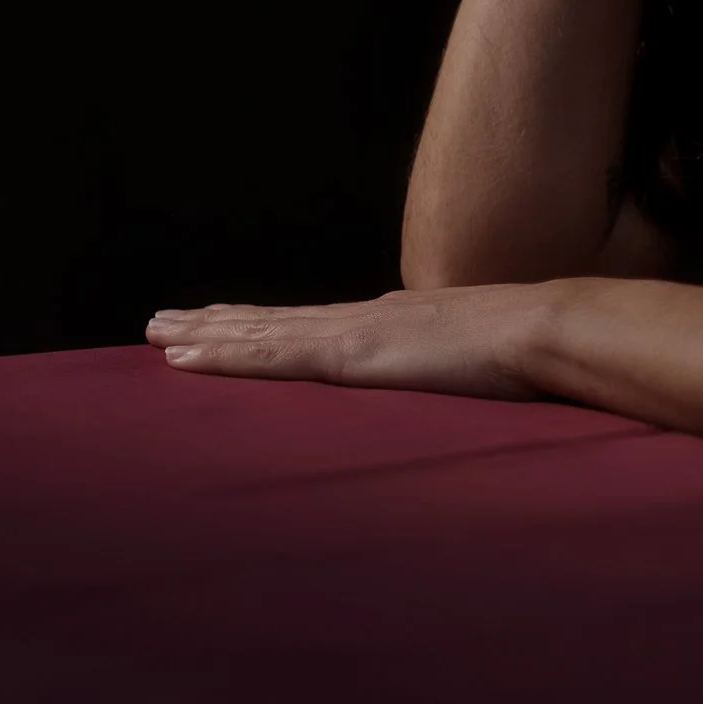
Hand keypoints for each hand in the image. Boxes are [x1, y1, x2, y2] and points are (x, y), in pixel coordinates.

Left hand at [145, 282, 554, 399]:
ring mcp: (352, 333)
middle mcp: (365, 318)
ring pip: (258, 334)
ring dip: (203, 335)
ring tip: (156, 332)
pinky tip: (181, 358)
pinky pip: (267, 358)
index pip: (317, 324)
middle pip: (274, 321)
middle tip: (164, 321)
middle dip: (218, 324)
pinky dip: (220, 356)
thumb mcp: (489, 363)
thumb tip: (470, 385)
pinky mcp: (348, 356)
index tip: (231, 322)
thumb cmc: (534, 355)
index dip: (269, 323)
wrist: (546, 330)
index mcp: (398, 322)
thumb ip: (464, 371)